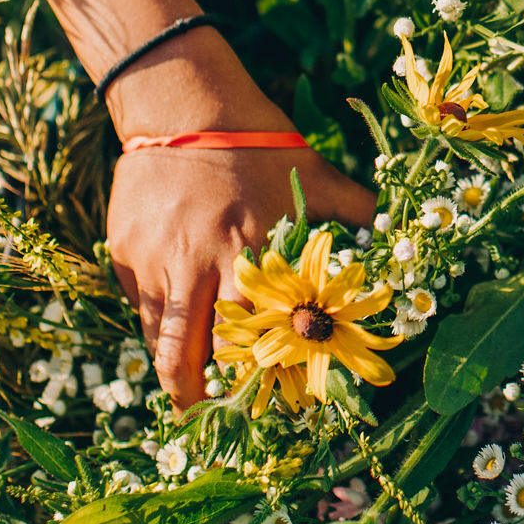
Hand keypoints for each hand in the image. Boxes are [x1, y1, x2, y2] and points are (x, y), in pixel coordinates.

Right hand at [104, 35, 375, 406]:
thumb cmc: (260, 142)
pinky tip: (174, 326)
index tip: (268, 401)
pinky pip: (140, 302)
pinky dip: (157, 320)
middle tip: (210, 419)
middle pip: (188, 355)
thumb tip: (398, 239)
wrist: (182, 104)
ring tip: (188, 393)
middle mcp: (195, 265)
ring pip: (158, 336)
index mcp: (247, 252)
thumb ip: (355, 214)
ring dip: (173, 368)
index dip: (255, 375)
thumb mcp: (315, 175)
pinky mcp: (124, 252)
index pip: (250, 335)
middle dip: (197, 396)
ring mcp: (153, 261)